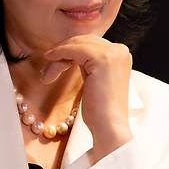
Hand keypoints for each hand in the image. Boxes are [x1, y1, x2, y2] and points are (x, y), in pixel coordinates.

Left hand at [42, 35, 132, 158]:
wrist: (109, 127)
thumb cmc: (100, 111)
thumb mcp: (95, 81)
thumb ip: (89, 65)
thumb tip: (69, 55)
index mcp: (121, 55)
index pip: (91, 44)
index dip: (71, 50)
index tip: (55, 61)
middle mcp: (120, 50)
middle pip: (84, 41)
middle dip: (64, 52)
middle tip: (48, 65)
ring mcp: (113, 53)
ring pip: (77, 44)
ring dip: (59, 55)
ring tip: (47, 72)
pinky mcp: (102, 59)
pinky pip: (74, 49)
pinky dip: (60, 53)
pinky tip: (50, 61)